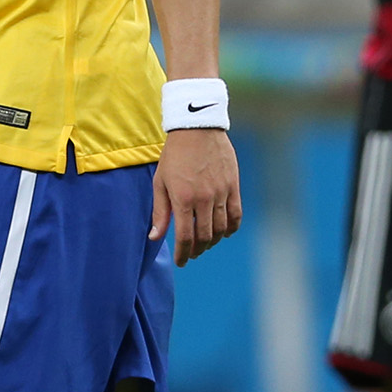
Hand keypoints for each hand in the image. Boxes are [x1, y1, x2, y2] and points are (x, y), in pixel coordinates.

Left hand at [152, 128, 241, 265]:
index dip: (184, 254)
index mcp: (183, 198)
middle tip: (192, 253)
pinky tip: (225, 232)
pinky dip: (231, 227)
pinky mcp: (233, 185)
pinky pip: (236, 214)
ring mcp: (221, 192)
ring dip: (213, 241)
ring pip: (221, 228)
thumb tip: (155, 237)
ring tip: (206, 243)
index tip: (182, 262)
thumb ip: (160, 212)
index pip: (185, 237)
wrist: (197, 129)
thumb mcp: (160, 182)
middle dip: (198, 250)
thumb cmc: (175, 155)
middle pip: (204, 236)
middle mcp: (204, 198)